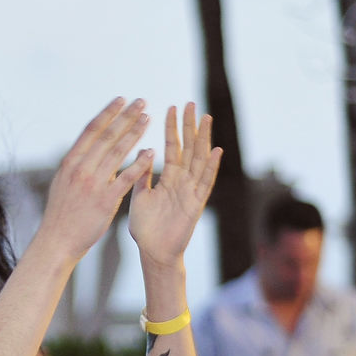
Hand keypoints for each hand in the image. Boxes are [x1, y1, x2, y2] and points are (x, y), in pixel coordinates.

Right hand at [33, 99, 151, 263]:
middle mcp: (80, 169)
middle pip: (107, 136)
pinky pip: (126, 178)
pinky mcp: (105, 200)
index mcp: (70, 162)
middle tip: (142, 101)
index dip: (108, 113)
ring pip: (117, 152)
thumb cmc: (62, 213)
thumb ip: (77, 165)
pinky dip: (139, 163)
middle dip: (126, 116)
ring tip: (147, 119)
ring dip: (134, 133)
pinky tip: (151, 152)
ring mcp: (93, 184)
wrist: (57, 240)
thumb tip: (89, 148)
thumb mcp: (63, 183)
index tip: (121, 100)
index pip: (92, 130)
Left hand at [128, 103, 220, 266]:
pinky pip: (205, 183)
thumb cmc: (146, 228)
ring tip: (206, 118)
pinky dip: (211, 167)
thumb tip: (142, 151)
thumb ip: (143, 176)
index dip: (172, 128)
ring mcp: (191, 191)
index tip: (172, 107)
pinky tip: (216, 150)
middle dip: (190, 126)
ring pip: (199, 160)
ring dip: (203, 139)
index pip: (173, 147)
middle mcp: (182, 181)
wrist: (154, 253)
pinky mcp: (196, 204)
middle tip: (191, 103)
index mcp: (168, 179)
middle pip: (189, 148)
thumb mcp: (140, 196)